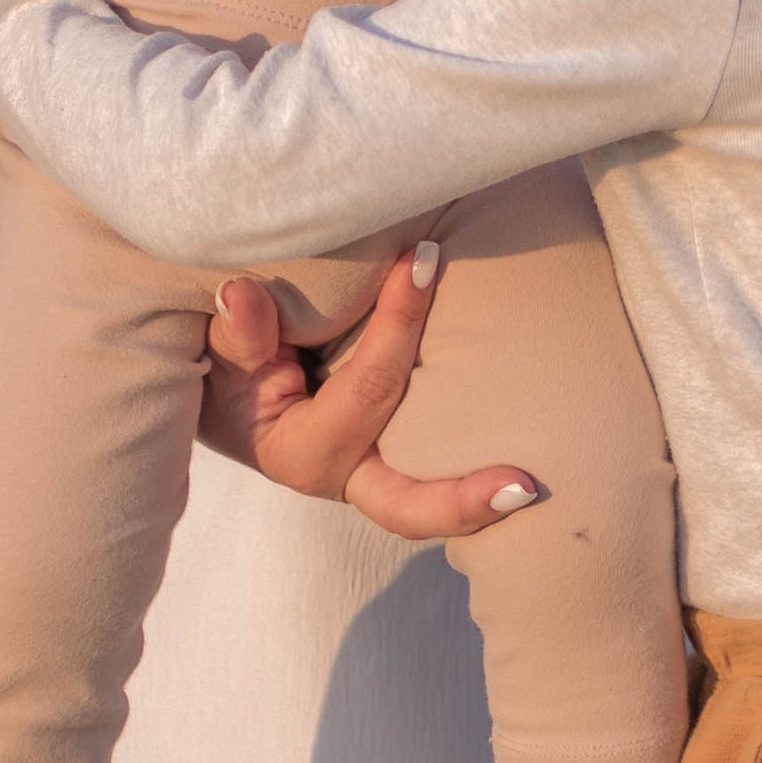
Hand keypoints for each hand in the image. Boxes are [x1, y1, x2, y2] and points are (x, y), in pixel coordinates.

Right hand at [198, 249, 541, 541]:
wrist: (225, 382)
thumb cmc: (225, 361)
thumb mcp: (219, 349)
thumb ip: (237, 330)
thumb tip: (242, 293)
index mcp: (300, 451)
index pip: (367, 389)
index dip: (398, 322)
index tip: (424, 257)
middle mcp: (344, 473)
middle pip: (406, 505)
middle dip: (463, 498)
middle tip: (525, 484)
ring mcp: (371, 470)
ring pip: (425, 498)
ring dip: (479, 496)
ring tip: (542, 479)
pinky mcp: (391, 453)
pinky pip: (431, 465)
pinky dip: (468, 461)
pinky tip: (526, 439)